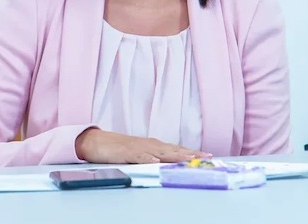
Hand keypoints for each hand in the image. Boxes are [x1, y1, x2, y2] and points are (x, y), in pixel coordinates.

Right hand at [74, 128, 211, 163]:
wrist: (98, 142)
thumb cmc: (121, 150)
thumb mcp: (141, 154)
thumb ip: (155, 158)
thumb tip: (170, 166)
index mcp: (154, 146)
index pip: (177, 149)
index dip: (193, 152)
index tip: (208, 156)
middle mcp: (150, 145)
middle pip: (173, 149)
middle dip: (190, 153)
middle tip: (205, 157)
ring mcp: (139, 148)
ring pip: (160, 152)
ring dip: (174, 155)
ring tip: (188, 158)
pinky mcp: (126, 152)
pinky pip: (138, 156)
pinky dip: (147, 158)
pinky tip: (155, 160)